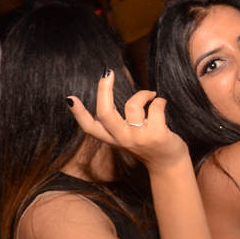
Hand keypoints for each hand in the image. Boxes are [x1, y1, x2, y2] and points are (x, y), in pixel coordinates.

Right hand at [67, 70, 188, 172]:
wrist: (169, 165)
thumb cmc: (148, 145)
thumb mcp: (127, 137)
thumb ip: (117, 123)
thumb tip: (108, 94)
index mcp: (113, 139)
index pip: (89, 128)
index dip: (78, 113)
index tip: (70, 99)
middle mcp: (123, 139)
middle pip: (105, 112)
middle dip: (104, 89)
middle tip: (108, 73)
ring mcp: (139, 138)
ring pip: (132, 105)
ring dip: (143, 94)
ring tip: (151, 95)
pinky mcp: (157, 135)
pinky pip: (155, 107)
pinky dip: (159, 100)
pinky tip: (161, 102)